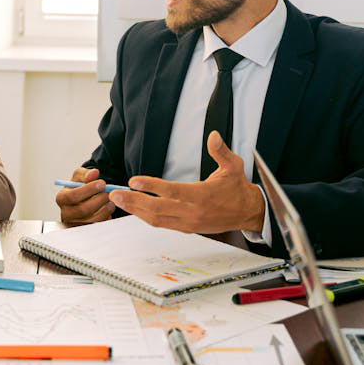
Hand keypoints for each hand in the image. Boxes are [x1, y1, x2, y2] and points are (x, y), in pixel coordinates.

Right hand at [55, 167, 115, 225]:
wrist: (81, 201)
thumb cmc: (79, 188)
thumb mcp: (79, 178)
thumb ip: (85, 174)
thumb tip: (94, 173)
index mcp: (61, 198)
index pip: (73, 196)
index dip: (89, 189)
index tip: (102, 183)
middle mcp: (65, 213)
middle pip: (83, 210)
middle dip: (99, 200)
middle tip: (109, 193)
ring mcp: (74, 224)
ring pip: (91, 220)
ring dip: (104, 210)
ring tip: (111, 201)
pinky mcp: (84, 232)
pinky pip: (97, 227)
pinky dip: (105, 218)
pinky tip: (108, 209)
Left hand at [109, 131, 264, 233]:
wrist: (248, 212)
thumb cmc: (237, 188)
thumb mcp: (233, 166)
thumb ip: (221, 151)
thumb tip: (213, 135)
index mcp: (201, 195)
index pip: (172, 191)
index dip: (151, 186)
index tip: (133, 180)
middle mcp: (192, 212)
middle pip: (157, 209)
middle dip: (134, 201)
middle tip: (115, 193)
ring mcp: (188, 223)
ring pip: (156, 219)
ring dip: (135, 210)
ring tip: (119, 200)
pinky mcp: (187, 228)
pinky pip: (162, 224)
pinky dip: (146, 216)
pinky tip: (134, 208)